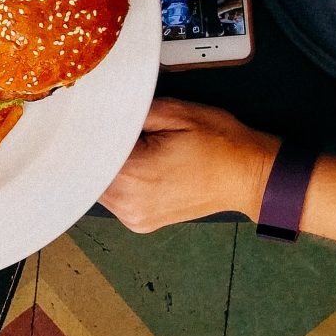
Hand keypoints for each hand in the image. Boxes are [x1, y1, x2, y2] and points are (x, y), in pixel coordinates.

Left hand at [99, 98, 279, 232]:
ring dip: (106, 169)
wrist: (250, 175)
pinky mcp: (139, 223)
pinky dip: (118, 183)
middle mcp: (128, 203)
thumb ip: (132, 112)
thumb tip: (103, 114)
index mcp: (133, 175)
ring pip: (98, 188)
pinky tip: (138, 168)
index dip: (85, 137)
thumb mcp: (177, 112)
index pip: (85, 155)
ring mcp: (133, 217)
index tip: (85, 124)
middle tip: (112, 133)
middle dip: (96, 152)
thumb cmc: (221, 144)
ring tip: (133, 151)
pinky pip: (114, 199)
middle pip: (87, 174)